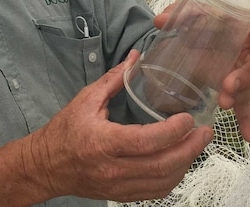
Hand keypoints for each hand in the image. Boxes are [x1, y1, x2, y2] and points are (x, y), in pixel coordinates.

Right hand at [24, 51, 212, 201]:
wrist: (45, 166)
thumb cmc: (64, 131)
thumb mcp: (86, 100)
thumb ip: (114, 79)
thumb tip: (135, 57)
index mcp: (103, 143)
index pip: (146, 142)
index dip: (172, 132)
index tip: (188, 119)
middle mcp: (112, 169)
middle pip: (161, 165)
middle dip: (189, 149)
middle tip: (205, 132)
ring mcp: (118, 186)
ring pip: (163, 182)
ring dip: (186, 164)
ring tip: (196, 144)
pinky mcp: (121, 196)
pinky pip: (155, 192)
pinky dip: (173, 178)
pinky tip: (181, 162)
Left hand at [153, 6, 249, 142]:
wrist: (193, 31)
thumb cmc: (200, 16)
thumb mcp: (191, 10)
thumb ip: (179, 12)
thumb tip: (160, 22)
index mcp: (247, 29)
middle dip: (245, 80)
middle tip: (227, 87)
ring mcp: (243, 71)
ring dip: (239, 97)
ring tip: (222, 103)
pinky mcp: (234, 87)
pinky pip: (244, 105)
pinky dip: (246, 121)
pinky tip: (249, 138)